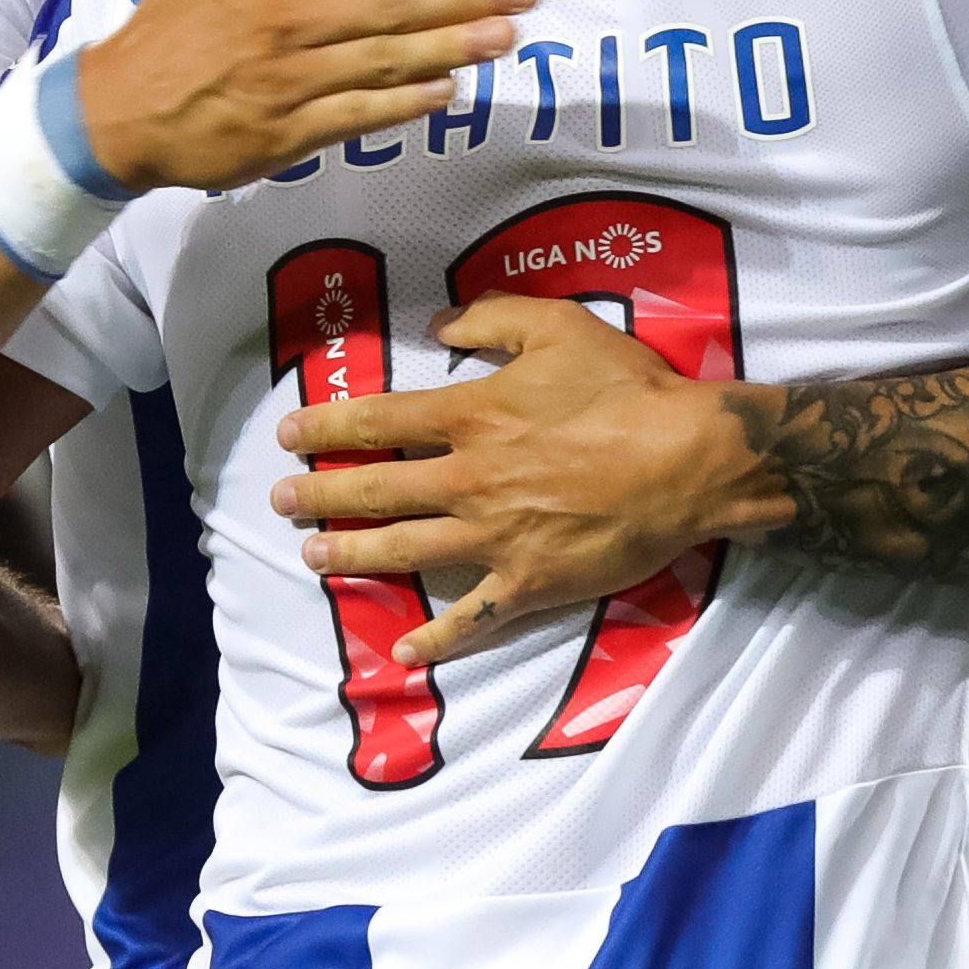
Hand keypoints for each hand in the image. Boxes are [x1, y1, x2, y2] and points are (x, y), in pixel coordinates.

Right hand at [76, 0, 536, 192]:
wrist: (117, 105)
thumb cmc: (174, 14)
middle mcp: (288, 19)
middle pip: (392, 6)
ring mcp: (287, 78)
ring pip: (382, 59)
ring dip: (449, 48)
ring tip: (506, 39)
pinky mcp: (282, 132)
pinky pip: (353, 115)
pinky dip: (400, 105)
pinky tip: (445, 94)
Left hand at [270, 297, 741, 664]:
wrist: (689, 460)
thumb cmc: (627, 389)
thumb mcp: (559, 326)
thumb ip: (491, 316)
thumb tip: (435, 322)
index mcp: (472, 416)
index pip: (378, 422)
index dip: (327, 427)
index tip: (290, 435)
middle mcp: (469, 479)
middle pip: (376, 490)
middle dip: (319, 495)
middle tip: (279, 501)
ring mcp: (495, 538)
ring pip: (404, 551)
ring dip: (351, 555)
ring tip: (311, 555)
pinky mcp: (528, 584)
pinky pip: (472, 619)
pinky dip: (436, 641)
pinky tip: (403, 653)